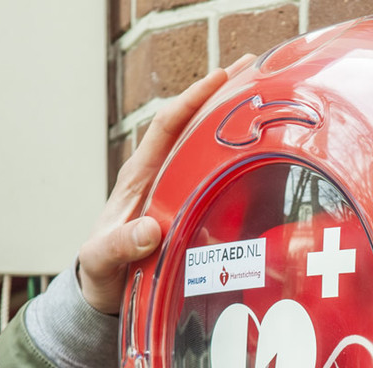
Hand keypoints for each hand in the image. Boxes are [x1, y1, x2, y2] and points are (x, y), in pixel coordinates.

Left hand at [76, 55, 255, 313]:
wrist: (106, 293)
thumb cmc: (102, 273)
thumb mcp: (101, 261)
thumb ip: (120, 246)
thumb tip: (150, 231)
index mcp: (140, 177)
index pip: (166, 127)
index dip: (191, 100)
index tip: (219, 79)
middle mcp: (162, 176)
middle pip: (193, 126)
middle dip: (221, 95)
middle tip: (255, 69)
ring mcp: (179, 192)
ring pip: (209, 148)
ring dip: (235, 123)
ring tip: (268, 99)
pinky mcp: (193, 211)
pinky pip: (220, 181)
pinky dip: (242, 164)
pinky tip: (271, 159)